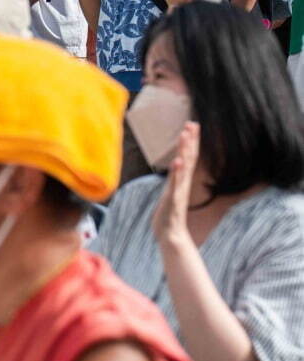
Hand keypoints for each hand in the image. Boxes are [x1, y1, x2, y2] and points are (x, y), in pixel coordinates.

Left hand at [152, 121, 199, 247]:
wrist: (170, 236)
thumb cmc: (168, 216)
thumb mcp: (169, 193)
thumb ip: (173, 182)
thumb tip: (173, 171)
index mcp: (180, 181)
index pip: (188, 158)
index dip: (190, 142)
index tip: (191, 125)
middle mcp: (182, 184)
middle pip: (189, 159)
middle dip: (190, 141)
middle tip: (192, 124)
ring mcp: (178, 192)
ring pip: (183, 169)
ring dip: (184, 152)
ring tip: (185, 136)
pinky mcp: (173, 201)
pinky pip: (176, 185)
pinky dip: (177, 173)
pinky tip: (178, 162)